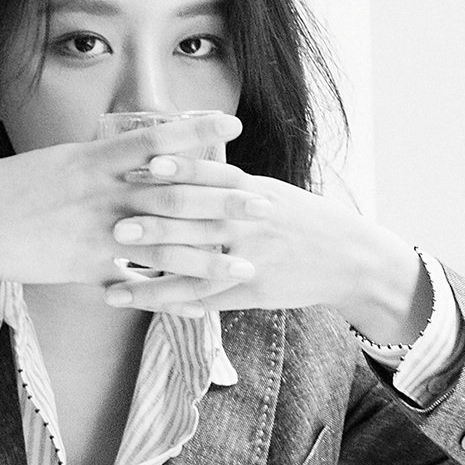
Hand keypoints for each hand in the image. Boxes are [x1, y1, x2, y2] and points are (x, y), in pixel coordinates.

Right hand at [0, 115, 249, 302]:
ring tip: (247, 260)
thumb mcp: (59, 161)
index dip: (200, 134)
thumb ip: (99, 158)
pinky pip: (139, 280)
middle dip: (225, 198)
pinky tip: (201, 302)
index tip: (236, 126)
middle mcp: (104, 192)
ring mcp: (99, 230)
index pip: (160, 139)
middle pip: (178, 192)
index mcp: (97, 158)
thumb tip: (131, 146)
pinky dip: (171, 292)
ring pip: (168, 242)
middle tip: (265, 201)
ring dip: (212, 253)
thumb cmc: (12, 189)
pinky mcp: (89, 265)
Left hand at [98, 160, 429, 343]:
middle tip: (115, 224)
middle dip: (155, 223)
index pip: (213, 174)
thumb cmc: (303, 220)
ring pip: (196, 263)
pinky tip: (139, 301)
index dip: (179, 169)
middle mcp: (251, 222)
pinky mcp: (252, 290)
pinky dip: (171, 299)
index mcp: (254, 191)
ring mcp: (252, 258)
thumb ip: (229, 184)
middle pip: (198, 220)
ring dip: (153, 268)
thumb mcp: (271, 192)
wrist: (350, 258)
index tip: (144, 164)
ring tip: (114, 271)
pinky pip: (204, 297)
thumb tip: (179, 162)